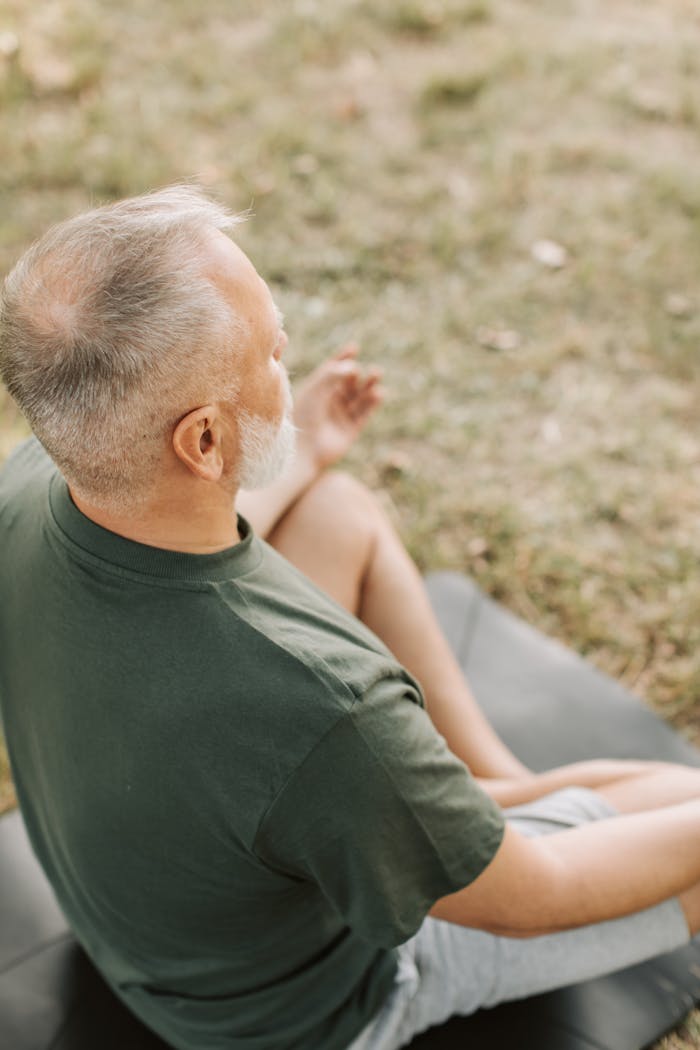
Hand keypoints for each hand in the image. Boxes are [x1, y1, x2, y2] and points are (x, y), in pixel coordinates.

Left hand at [293, 344, 382, 469]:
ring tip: (377, 373)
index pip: (332, 371)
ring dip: (369, 384)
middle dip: (357, 373)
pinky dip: (373, 402)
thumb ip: (333, 374)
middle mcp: (329, 403)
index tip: (354, 348)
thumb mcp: (316, 390)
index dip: (343, 359)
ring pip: (359, 396)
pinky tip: (379, 393)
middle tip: (360, 370)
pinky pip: (365, 412)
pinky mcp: (351, 430)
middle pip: (348, 382)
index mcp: (316, 391)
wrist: (304, 450)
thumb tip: (353, 365)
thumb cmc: (304, 418)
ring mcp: (340, 416)